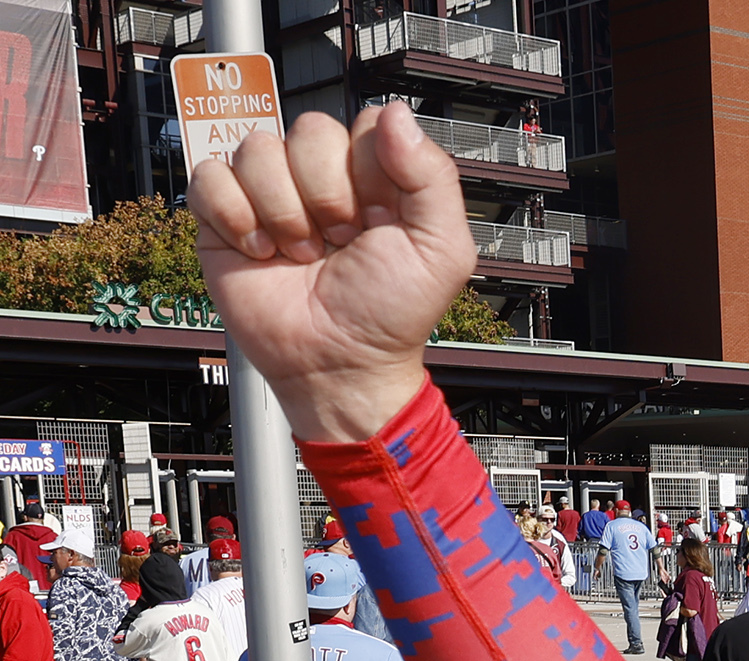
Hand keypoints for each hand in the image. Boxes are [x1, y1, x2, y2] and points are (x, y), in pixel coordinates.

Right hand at [186, 104, 476, 441]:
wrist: (337, 364)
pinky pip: (210, 176)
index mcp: (376, 176)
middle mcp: (322, 176)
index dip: (368, 170)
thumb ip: (432, 176)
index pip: (363, 125)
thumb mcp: (441, 249)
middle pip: (309, 129)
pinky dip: (237, 219)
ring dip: (283, 213)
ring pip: (257, 148)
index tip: (379, 219)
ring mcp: (270, 191)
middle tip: (339, 242)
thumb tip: (394, 111)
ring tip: (302, 253)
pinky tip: (262, 253)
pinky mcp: (224, 213)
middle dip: (326, 195)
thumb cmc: (390, 313)